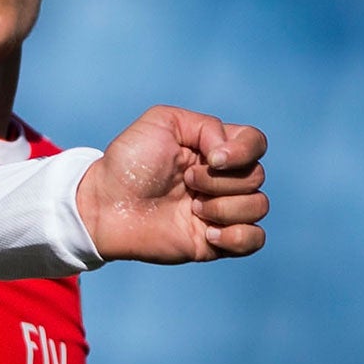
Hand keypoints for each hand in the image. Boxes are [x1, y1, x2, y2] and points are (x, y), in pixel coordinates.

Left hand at [76, 107, 267, 262]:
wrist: (105, 205)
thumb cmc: (128, 162)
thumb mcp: (162, 122)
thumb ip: (205, 125)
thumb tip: (228, 156)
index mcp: (213, 149)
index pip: (255, 143)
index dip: (243, 151)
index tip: (211, 158)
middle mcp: (222, 179)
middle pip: (256, 176)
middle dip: (219, 180)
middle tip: (185, 182)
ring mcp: (220, 210)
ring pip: (258, 206)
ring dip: (224, 207)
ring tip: (190, 208)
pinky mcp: (215, 241)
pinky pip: (254, 240)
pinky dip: (237, 237)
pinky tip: (207, 233)